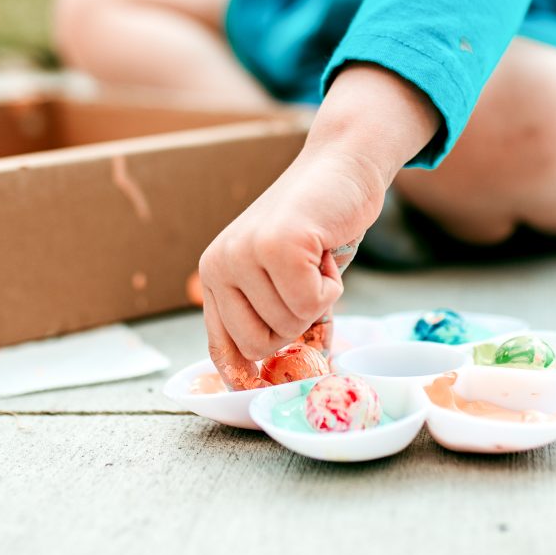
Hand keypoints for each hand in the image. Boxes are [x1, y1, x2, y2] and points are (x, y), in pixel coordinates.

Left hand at [199, 65, 441, 388]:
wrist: (341, 166)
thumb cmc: (317, 225)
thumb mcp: (286, 277)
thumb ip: (277, 317)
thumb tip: (280, 377)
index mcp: (214, 273)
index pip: (222, 346)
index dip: (243, 372)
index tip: (256, 389)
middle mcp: (220, 263)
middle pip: (260, 344)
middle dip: (296, 326)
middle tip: (305, 283)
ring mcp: (246, 253)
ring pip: (291, 325)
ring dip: (319, 298)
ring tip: (316, 257)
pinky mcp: (278, 246)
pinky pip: (313, 305)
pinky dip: (333, 286)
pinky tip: (327, 250)